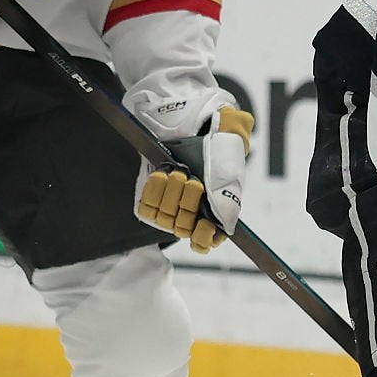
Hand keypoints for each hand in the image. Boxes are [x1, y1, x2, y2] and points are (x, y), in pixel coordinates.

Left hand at [134, 104, 254, 252]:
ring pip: (164, 217)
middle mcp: (190, 217)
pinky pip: (147, 206)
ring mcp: (169, 209)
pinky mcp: (152, 198)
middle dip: (188, 202)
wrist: (196, 132)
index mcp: (213, 218)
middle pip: (182, 228)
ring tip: (181, 172)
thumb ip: (229, 206)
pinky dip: (156, 188)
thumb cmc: (218, 155)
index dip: (201, 237)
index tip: (204, 223)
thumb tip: (225, 230)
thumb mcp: (229, 179)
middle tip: (195, 181)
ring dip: (173, 191)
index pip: (203, 244)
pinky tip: (165, 174)